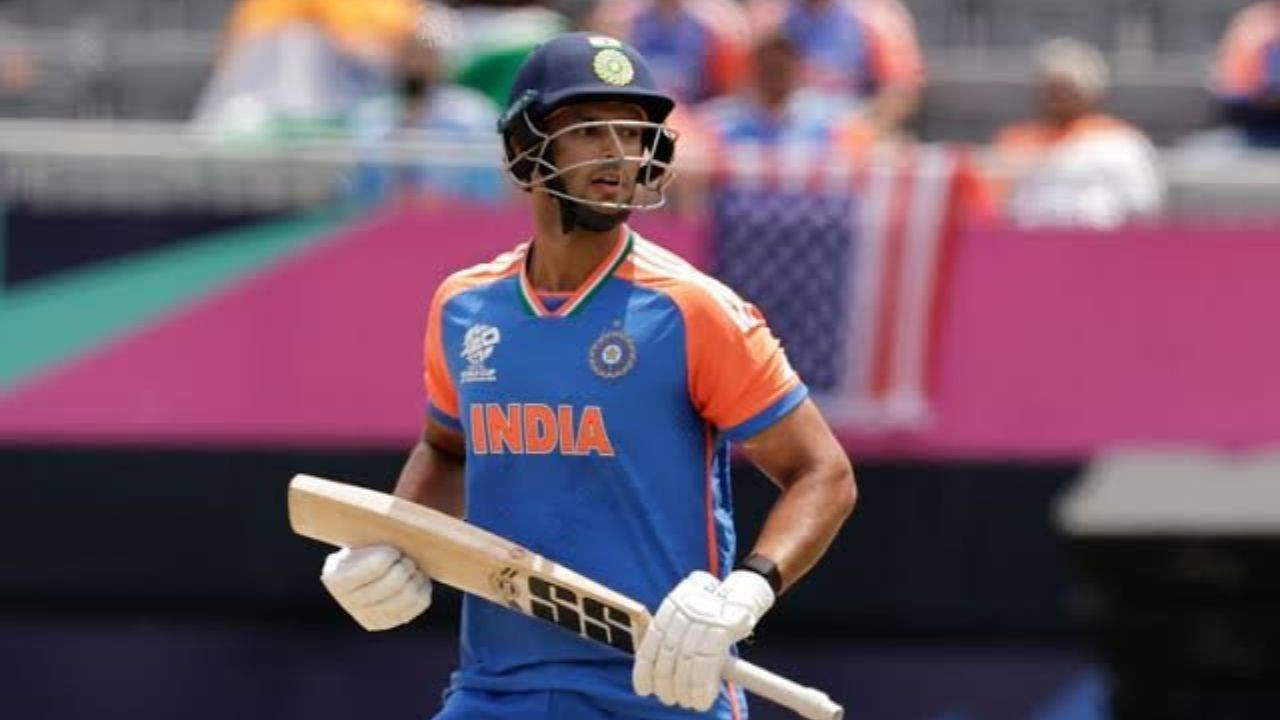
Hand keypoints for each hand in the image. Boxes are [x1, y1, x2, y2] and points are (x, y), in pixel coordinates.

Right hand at [320, 544, 431, 630]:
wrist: (361, 568)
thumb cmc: (362, 546)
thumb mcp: (359, 538)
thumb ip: (373, 537)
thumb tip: (399, 541)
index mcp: (336, 579)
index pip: (375, 567)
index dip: (390, 555)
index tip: (394, 549)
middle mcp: (349, 603)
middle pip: (393, 584)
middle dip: (405, 566)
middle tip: (407, 556)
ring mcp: (368, 617)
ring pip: (408, 597)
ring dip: (416, 577)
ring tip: (414, 565)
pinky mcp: (388, 622)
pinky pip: (417, 605)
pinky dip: (423, 588)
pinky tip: (417, 578)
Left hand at [632, 570, 774, 710]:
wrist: (745, 594)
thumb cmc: (713, 611)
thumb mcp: (689, 612)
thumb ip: (672, 633)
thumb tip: (654, 671)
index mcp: (673, 603)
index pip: (652, 640)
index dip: (645, 668)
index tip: (643, 689)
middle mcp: (686, 608)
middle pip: (669, 652)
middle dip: (666, 681)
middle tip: (668, 698)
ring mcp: (705, 616)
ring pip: (687, 660)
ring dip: (684, 687)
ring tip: (686, 701)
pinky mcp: (724, 627)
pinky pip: (707, 663)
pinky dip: (702, 685)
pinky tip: (702, 699)